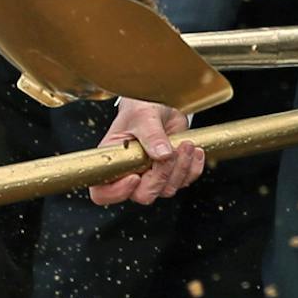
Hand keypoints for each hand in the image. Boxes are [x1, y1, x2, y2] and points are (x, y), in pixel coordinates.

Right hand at [88, 98, 204, 205]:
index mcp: (113, 160)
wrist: (161, 102)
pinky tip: (194, 150)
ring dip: (181, 168)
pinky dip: (193, 168)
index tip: (135, 176)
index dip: (118, 192)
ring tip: (186, 144)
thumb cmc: (142, 107)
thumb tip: (162, 154)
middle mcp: (129, 172)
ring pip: (167, 189)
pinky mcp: (171, 173)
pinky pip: (185, 182)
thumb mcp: (144, 115)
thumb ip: (151, 135)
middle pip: (143, 194)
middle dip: (161, 175)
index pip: (103, 193)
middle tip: (171, 151)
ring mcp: (151, 175)